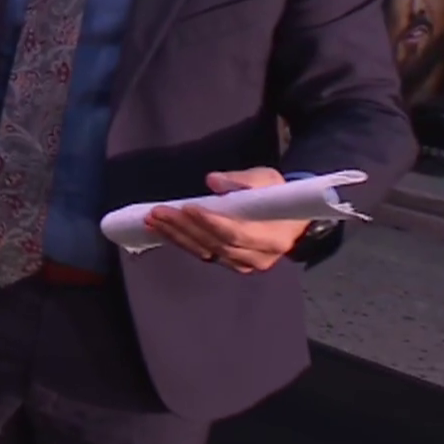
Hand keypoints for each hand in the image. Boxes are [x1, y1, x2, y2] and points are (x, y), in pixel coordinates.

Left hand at [143, 167, 310, 272]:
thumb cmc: (278, 196)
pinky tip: (162, 230)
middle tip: (158, 212)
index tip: (187, 207)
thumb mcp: (267, 180)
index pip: (236, 234)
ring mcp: (244, 264)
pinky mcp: (231, 264)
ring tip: (152, 220)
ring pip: (206, 251)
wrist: (290, 219)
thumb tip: (213, 180)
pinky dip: (181, 242)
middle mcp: (259, 257)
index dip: (210, 222)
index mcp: (273, 237)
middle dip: (184, 227)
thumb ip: (242, 180)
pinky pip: (203, 254)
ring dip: (176, 235)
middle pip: (216, 244)